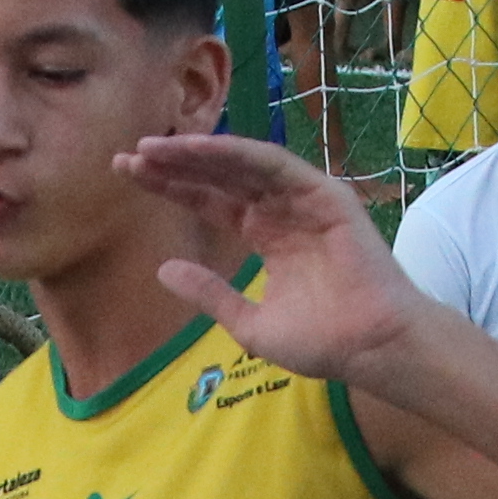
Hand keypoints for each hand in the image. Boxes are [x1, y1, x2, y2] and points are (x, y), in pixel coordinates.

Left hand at [117, 132, 422, 380]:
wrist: (370, 349)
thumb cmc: (322, 342)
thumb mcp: (248, 322)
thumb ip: (208, 293)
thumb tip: (162, 269)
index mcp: (267, 236)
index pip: (211, 201)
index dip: (172, 187)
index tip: (129, 176)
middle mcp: (282, 211)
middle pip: (219, 177)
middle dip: (174, 165)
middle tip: (127, 157)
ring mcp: (304, 199)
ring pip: (242, 165)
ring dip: (197, 153)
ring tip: (151, 149)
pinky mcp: (325, 194)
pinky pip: (275, 165)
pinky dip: (236, 154)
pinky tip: (198, 150)